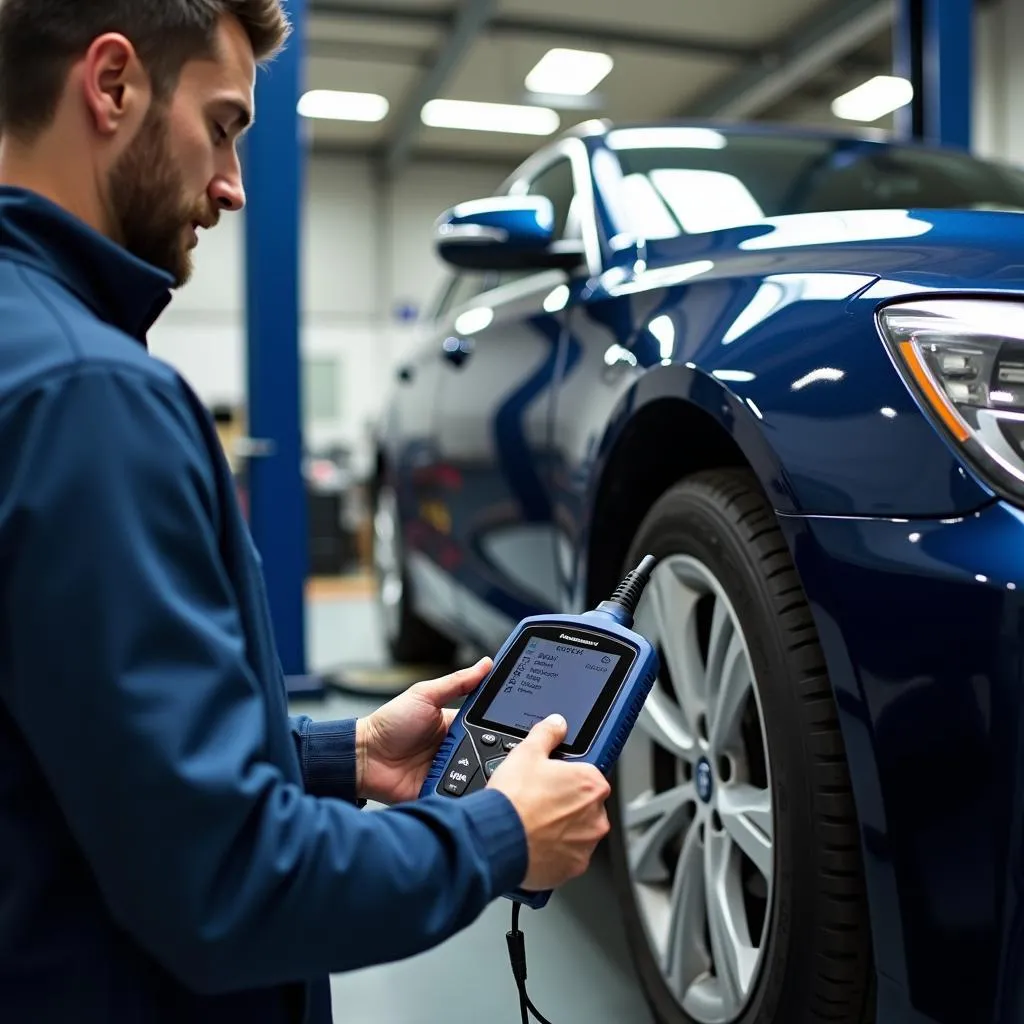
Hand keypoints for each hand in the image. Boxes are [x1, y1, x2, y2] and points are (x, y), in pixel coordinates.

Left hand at [356, 658, 491, 804]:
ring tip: (484, 766)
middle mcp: (457, 748)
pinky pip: (462, 793)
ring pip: (479, 774)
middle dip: (497, 752)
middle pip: (488, 752)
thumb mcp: (424, 695)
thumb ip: (457, 682)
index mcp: (456, 724)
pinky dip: (467, 791)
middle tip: (500, 748)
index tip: (519, 722)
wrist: (365, 757)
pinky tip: (474, 787)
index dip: (502, 724)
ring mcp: (450, 771)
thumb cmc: (390, 723)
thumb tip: (485, 664)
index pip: (488, 724)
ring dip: (483, 771)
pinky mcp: (442, 791)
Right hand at [487, 715, 610, 891]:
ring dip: (562, 829)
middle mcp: (597, 815)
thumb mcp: (527, 753)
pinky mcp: (574, 867)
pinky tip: (535, 842)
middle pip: (584, 806)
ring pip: (578, 832)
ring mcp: (587, 843)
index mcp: (591, 784)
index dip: (568, 778)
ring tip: (535, 824)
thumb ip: (547, 734)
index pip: (589, 777)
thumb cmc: (514, 798)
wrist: (497, 837)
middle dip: (566, 804)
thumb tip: (556, 724)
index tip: (555, 783)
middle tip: (540, 802)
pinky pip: (568, 856)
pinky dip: (555, 852)